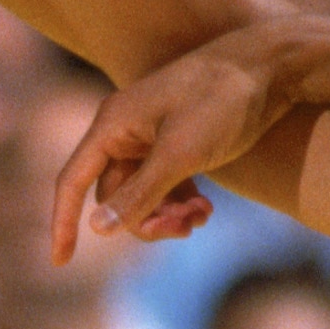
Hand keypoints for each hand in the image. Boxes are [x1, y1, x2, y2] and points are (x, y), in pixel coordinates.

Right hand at [49, 27, 294, 262]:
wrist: (270, 65)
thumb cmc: (221, 101)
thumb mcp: (180, 154)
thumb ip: (139, 194)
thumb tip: (96, 230)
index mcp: (112, 126)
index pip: (72, 181)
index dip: (63, 222)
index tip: (60, 262)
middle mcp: (124, 131)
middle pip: (114, 196)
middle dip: (145, 219)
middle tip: (183, 230)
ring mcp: (151, 136)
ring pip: (142, 194)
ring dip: (167, 215)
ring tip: (201, 218)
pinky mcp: (177, 140)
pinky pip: (164, 184)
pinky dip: (181, 202)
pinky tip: (206, 210)